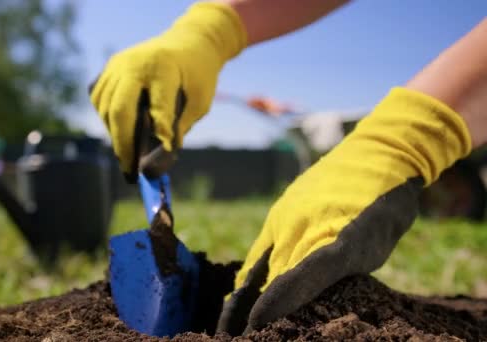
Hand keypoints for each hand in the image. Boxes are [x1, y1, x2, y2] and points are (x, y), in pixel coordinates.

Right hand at [89, 2, 246, 182]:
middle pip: (120, 110)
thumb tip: (155, 163)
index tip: (157, 162)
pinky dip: (107, 119)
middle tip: (130, 171)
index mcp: (164, 68)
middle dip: (123, 145)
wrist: (189, 43)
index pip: (158, 106)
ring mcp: (118, 64)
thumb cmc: (197, 76)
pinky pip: (99, 99)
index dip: (159, 134)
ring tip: (128, 156)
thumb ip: (179, 128)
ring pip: (105, 108)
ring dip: (114, 134)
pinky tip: (121, 132)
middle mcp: (135, 63)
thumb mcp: (199, 102)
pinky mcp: (109, 68)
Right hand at [217, 87, 471, 335]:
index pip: (290, 284)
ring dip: (243, 297)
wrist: (378, 154)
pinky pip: (261, 249)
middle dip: (252, 312)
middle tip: (237, 336)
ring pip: (259, 266)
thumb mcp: (370, 247)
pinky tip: (243, 291)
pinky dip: (251, 275)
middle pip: (270, 280)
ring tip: (229, 325)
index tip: (250, 331)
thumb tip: (299, 300)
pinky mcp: (280, 213)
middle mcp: (299, 227)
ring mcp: (285, 218)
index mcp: (329, 239)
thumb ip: (332, 273)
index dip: (268, 310)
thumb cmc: (386, 207)